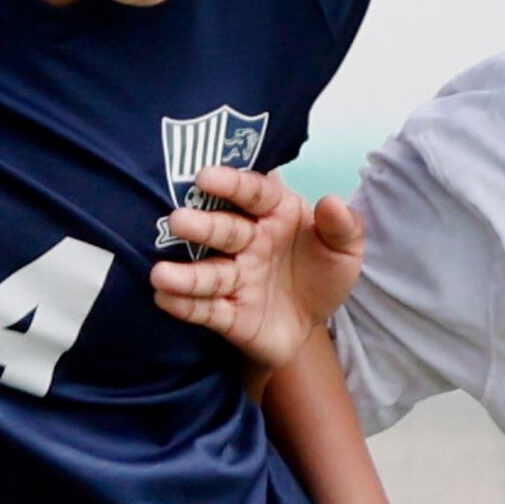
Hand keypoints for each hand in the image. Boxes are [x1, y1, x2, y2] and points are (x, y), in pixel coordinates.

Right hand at [147, 164, 366, 372]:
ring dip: (184, 275)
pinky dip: (186, 305)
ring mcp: (235, 278)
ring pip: (209, 274)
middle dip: (202, 227)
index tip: (206, 177)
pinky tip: (163, 299)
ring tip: (160, 274)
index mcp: (275, 215)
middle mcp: (248, 242)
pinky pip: (207, 310)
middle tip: (178, 220)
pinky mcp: (227, 315)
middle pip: (224, 231)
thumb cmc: (321, 274)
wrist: (308, 327)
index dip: (232, 185)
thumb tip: (332, 202)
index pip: (254, 194)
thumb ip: (343, 226)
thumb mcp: (345, 251)